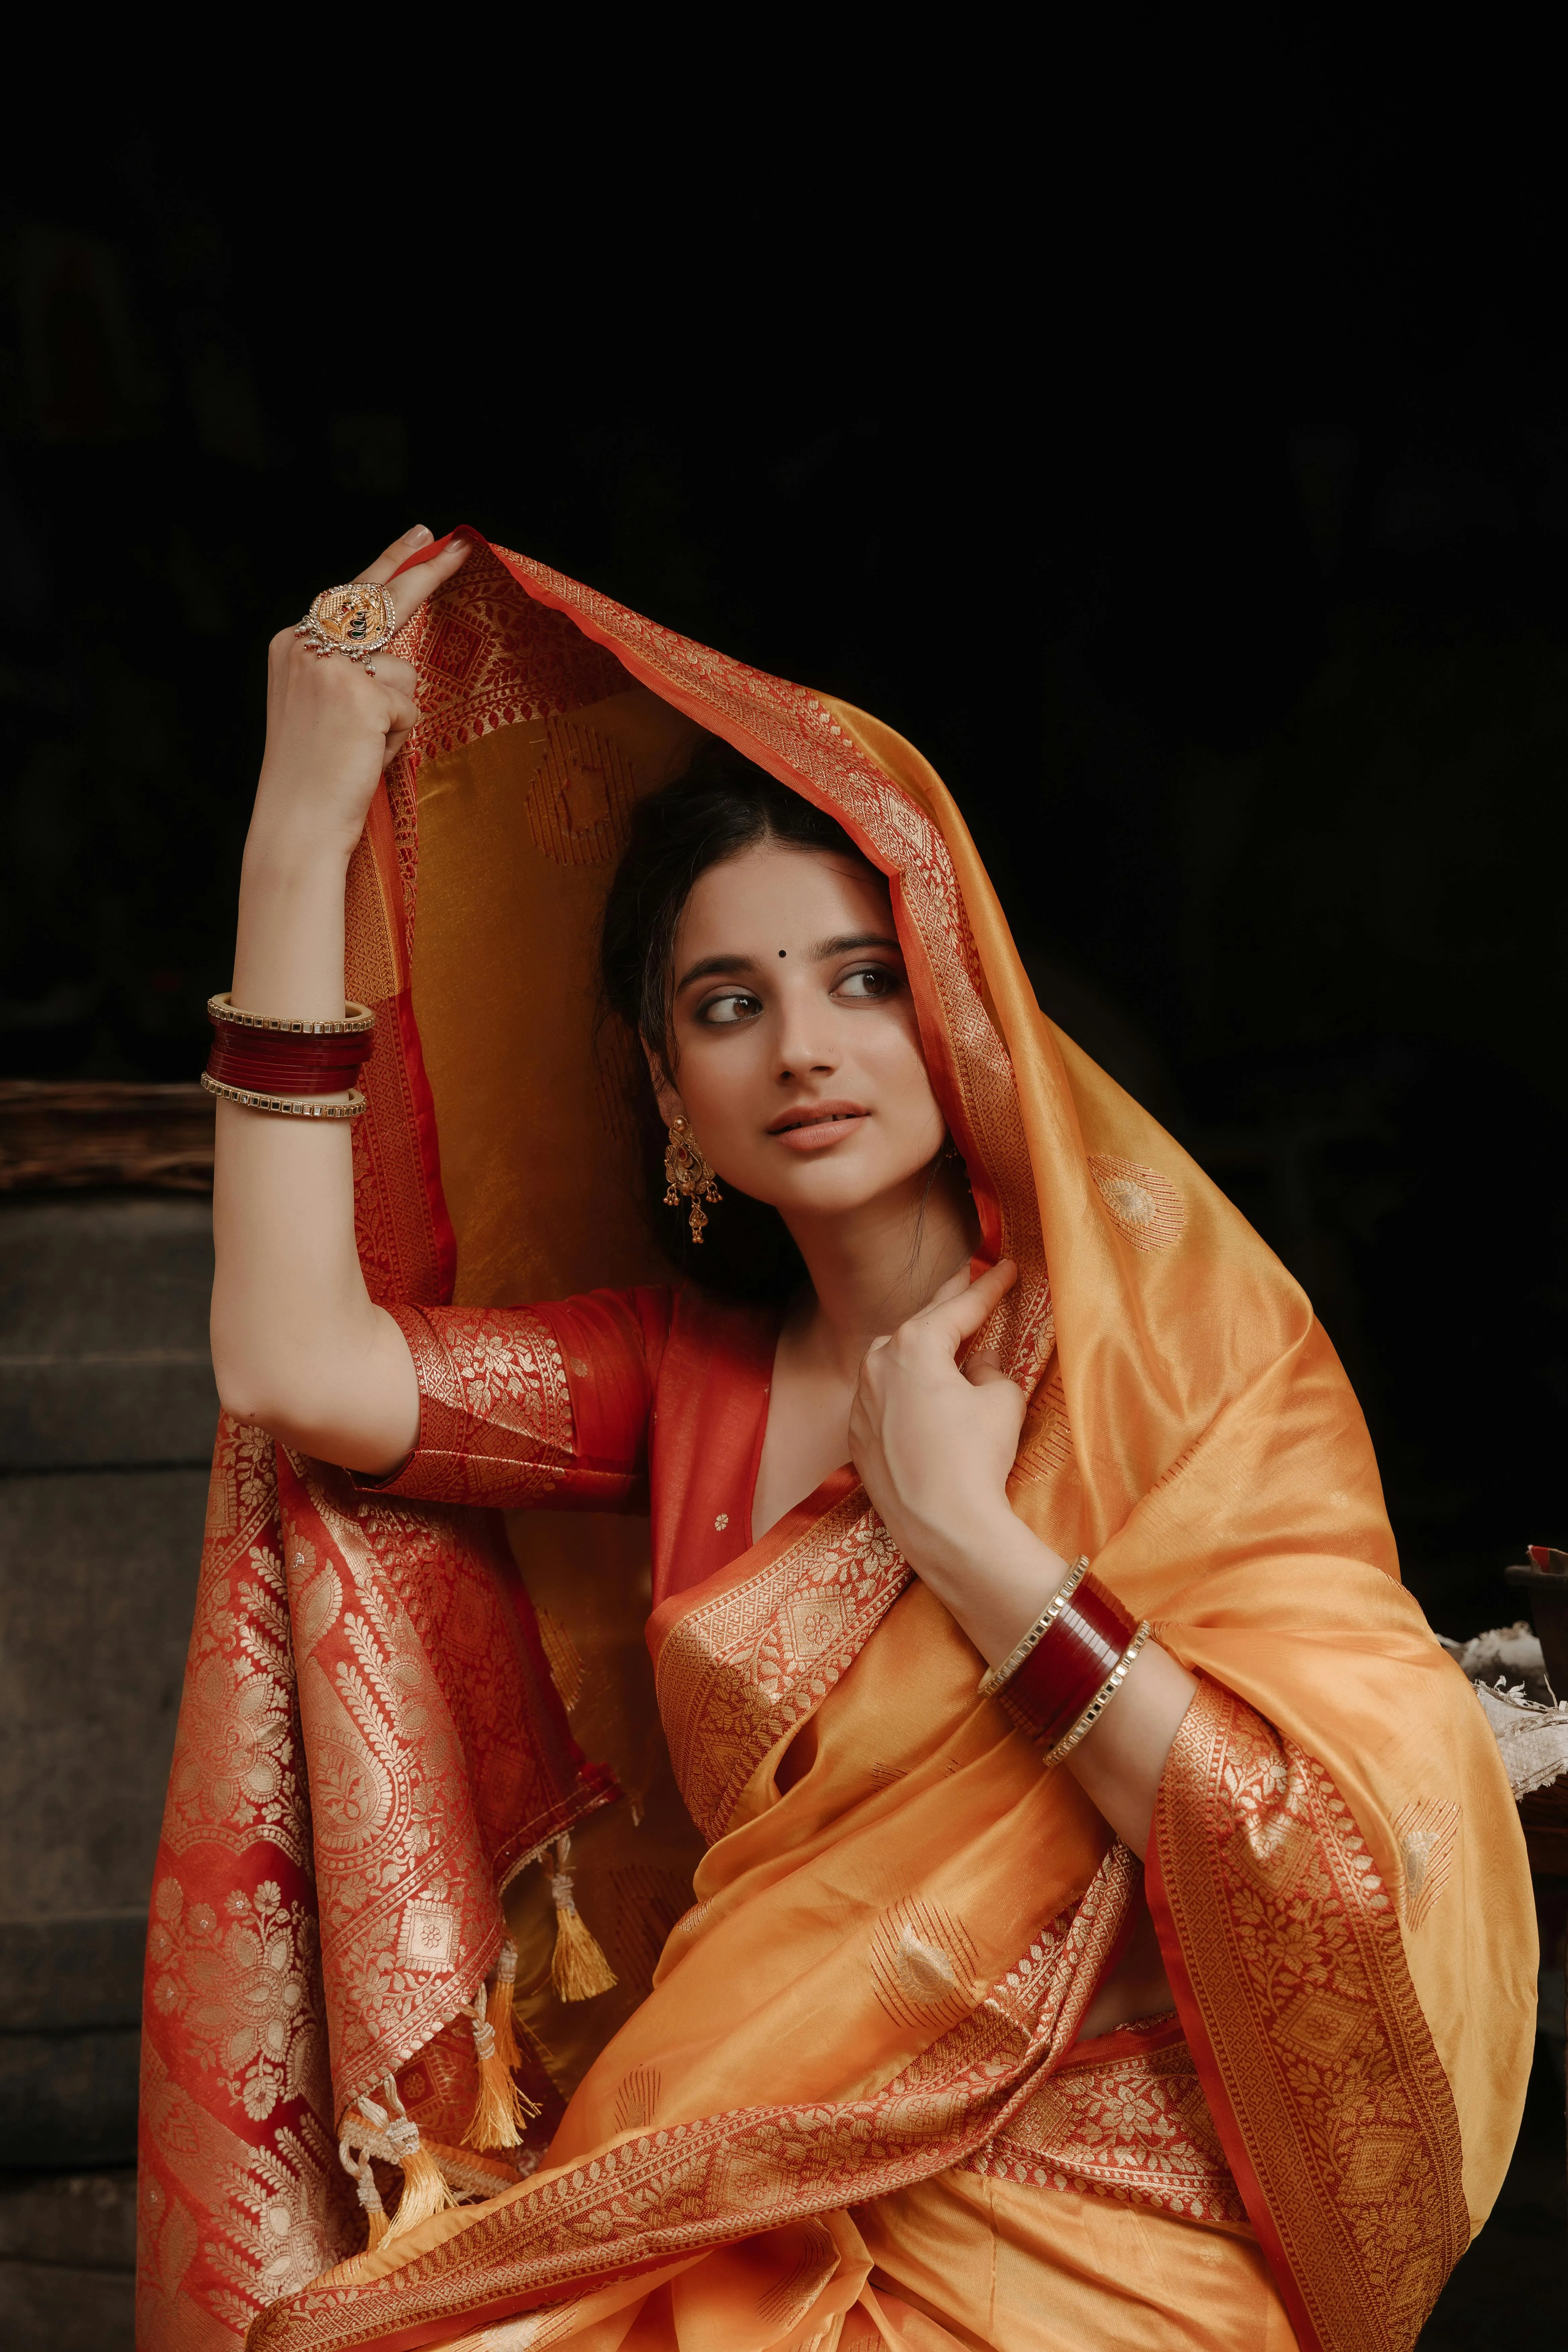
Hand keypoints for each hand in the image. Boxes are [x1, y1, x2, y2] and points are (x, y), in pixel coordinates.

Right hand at [250, 526, 469, 859]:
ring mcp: (333, 667)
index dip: (389, 564)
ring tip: (360, 747)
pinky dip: (397, 737)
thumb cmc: (315, 773)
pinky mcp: (362, 696)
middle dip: (425, 571)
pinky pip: (409, 708)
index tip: (418, 538)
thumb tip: (398, 656)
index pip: (350, 593)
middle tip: (460, 547)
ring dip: (396, 713)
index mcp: (292, 645)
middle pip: (381, 599)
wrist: (296, 822)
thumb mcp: (324, 708)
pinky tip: (366, 755)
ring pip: (402, 671)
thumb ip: (350, 671)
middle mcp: (307, 645)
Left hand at [850, 1259, 1042, 1622]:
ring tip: (945, 1332)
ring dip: (920, 1344)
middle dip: (949, 1302)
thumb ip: (989, 1370)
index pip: (959, 1308)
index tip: (1006, 1268)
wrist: (942, 1527)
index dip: (988, 1287)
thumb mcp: (1000, 1400)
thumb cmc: (975, 1457)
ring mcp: (861, 1400)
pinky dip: (903, 1386)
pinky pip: (884, 1397)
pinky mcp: (856, 1435)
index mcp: (913, 1345)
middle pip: (920, 1325)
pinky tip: (922, 1389)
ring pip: (894, 1359)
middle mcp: (876, 1363)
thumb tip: (976, 1366)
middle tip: (970, 1278)